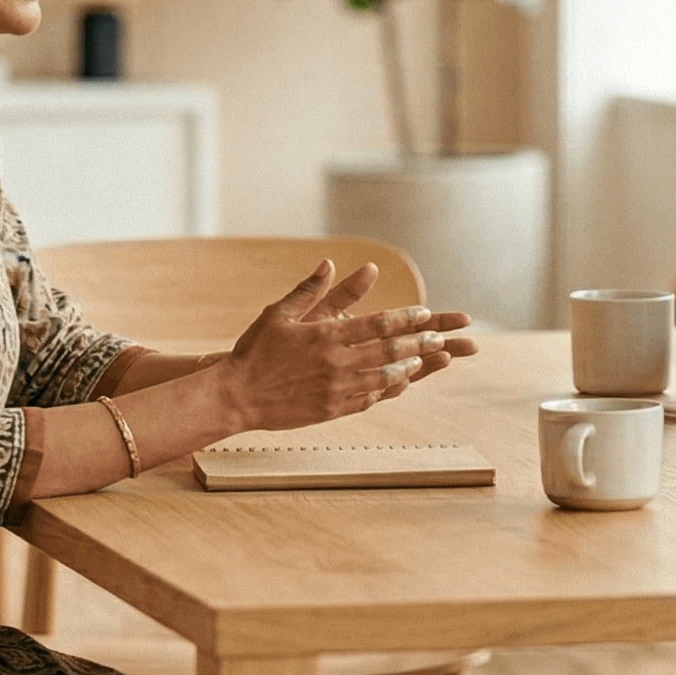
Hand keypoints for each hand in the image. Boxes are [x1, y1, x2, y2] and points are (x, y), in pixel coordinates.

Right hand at [214, 261, 477, 432]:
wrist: (236, 396)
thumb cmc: (255, 351)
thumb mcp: (279, 313)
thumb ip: (310, 290)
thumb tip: (330, 264)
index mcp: (326, 336)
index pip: (378, 324)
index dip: (406, 318)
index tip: (424, 313)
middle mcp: (336, 363)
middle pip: (389, 351)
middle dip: (419, 343)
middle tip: (440, 338)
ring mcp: (336, 389)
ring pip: (385, 378)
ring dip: (407, 367)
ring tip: (423, 360)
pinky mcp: (332, 410)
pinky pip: (368, 400)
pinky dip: (386, 390)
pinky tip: (397, 384)